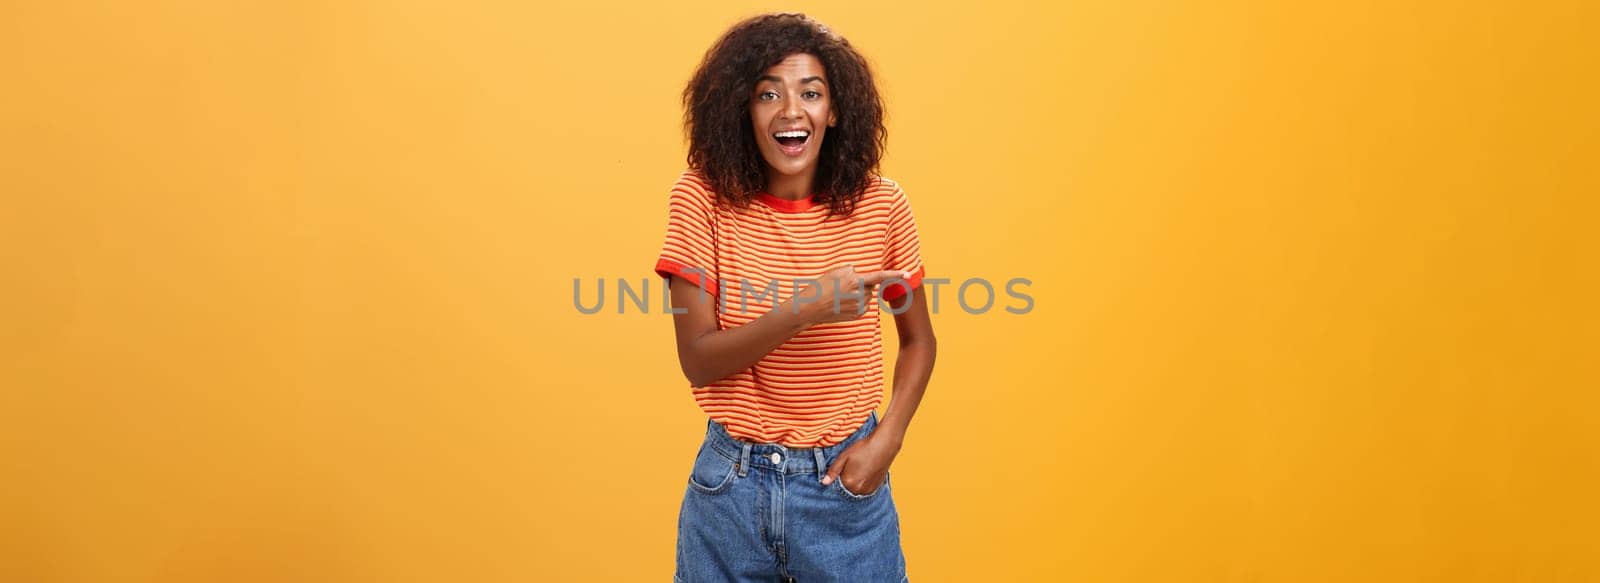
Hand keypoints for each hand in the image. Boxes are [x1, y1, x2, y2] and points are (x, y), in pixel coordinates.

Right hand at [789, 265, 911, 324]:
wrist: (811, 308)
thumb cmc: (820, 287)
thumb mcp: (835, 271)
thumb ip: (851, 269)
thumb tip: (861, 274)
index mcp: (855, 280)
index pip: (880, 276)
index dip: (895, 274)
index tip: (908, 273)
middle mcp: (860, 293)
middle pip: (870, 285)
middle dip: (863, 283)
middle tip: (844, 286)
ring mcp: (860, 305)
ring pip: (867, 295)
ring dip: (859, 293)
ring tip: (841, 296)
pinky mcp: (858, 314)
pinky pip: (864, 305)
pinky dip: (857, 303)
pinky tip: (843, 304)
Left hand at [821, 433, 900, 495]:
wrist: (884, 445)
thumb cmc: (863, 449)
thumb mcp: (844, 457)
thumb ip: (833, 471)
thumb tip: (824, 482)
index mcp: (848, 483)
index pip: (836, 486)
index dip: (837, 478)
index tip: (841, 470)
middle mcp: (858, 490)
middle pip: (846, 489)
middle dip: (846, 481)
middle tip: (851, 467)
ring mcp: (868, 490)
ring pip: (856, 490)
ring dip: (855, 484)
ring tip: (859, 469)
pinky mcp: (876, 488)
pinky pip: (865, 490)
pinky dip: (863, 484)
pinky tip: (865, 472)